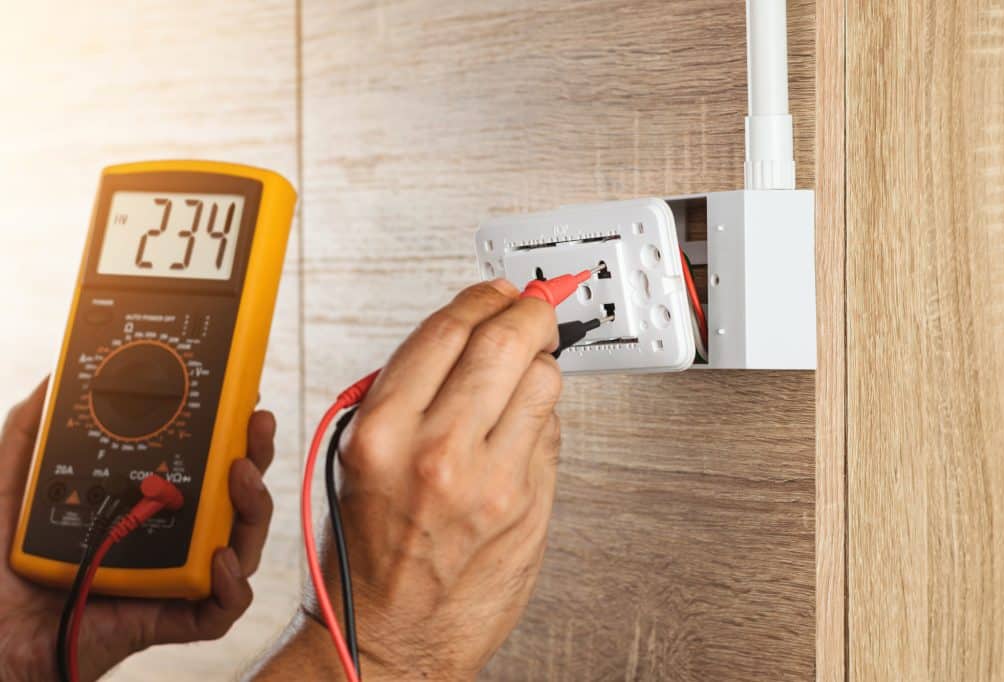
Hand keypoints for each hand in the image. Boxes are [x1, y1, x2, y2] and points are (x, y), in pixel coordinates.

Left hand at [0, 378, 276, 681]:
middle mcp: (164, 536)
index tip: (239, 398)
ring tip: (241, 479)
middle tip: (256, 426)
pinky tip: (219, 560)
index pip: (200, 464)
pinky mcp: (165, 621)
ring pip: (241, 546)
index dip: (228, 432)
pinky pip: (220, 609)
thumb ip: (29, 433)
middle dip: (255, 458)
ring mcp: (169, 578)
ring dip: (253, 511)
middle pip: (232, 498)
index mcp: (140, 502)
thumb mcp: (9, 487)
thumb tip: (57, 375)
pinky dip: (232, 586)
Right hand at [311, 279, 562, 678]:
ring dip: (539, 365)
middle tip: (532, 306)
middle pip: (505, 342)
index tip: (495, 290)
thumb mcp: (356, 456)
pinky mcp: (530, 508)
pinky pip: (552, 432)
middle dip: (528, 311)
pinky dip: (540, 418)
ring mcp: (492, 483)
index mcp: (382, 433)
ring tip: (521, 375)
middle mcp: (438, 454)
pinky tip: (517, 430)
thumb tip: (467, 333)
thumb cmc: (368, 548)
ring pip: (544, 380)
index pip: (445, 331)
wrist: (388, 634)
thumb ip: (408, 390)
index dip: (479, 297)